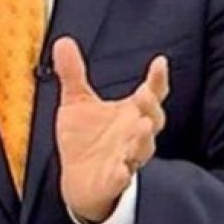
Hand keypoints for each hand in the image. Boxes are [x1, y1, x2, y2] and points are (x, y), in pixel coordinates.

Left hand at [53, 36, 168, 223]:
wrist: (78, 181)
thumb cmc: (86, 139)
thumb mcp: (77, 103)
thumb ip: (73, 73)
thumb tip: (62, 41)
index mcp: (131, 113)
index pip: (152, 93)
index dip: (158, 79)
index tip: (160, 62)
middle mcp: (135, 135)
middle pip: (154, 119)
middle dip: (151, 106)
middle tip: (145, 93)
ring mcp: (127, 158)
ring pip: (143, 149)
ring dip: (143, 139)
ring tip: (141, 127)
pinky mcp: (114, 181)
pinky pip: (122, 178)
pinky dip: (122, 174)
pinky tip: (121, 170)